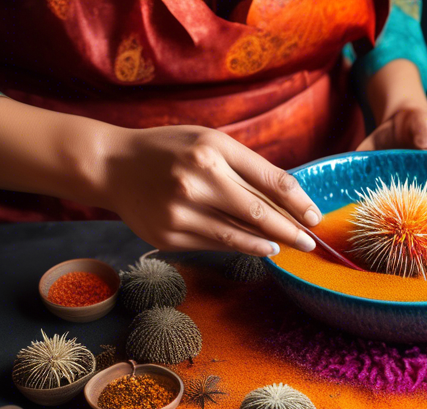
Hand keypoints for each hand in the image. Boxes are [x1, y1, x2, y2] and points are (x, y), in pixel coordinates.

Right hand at [100, 126, 321, 254]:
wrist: (112, 166)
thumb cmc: (170, 151)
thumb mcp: (208, 142)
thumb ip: (245, 166)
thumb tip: (288, 200)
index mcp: (213, 149)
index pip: (269, 181)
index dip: (298, 202)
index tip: (315, 217)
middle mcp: (197, 179)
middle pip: (259, 212)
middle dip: (290, 230)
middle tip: (310, 242)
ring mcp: (180, 211)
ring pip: (238, 235)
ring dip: (269, 244)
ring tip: (287, 247)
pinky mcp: (169, 235)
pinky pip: (215, 245)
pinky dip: (240, 247)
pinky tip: (259, 248)